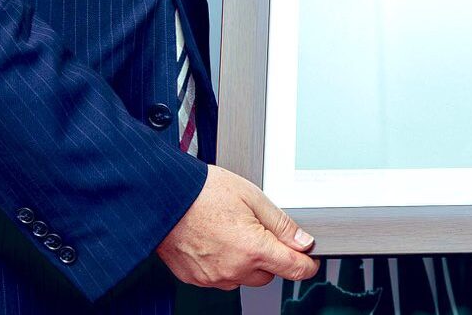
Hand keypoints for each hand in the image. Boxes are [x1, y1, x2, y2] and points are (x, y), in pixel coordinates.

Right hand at [157, 165, 317, 289]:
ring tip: (230, 231)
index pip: (294, 269)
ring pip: (244, 277)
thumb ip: (281, 224)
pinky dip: (224, 263)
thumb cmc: (202, 192)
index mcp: (253, 248)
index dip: (307, 264)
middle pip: (269, 274)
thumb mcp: (252, 197)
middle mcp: (234, 269)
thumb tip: (303, 241)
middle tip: (256, 229)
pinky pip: (221, 276)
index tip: (309, 259)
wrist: (162, 198)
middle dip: (270, 256)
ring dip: (246, 261)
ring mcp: (213, 276)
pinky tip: (215, 240)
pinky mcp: (196, 278)